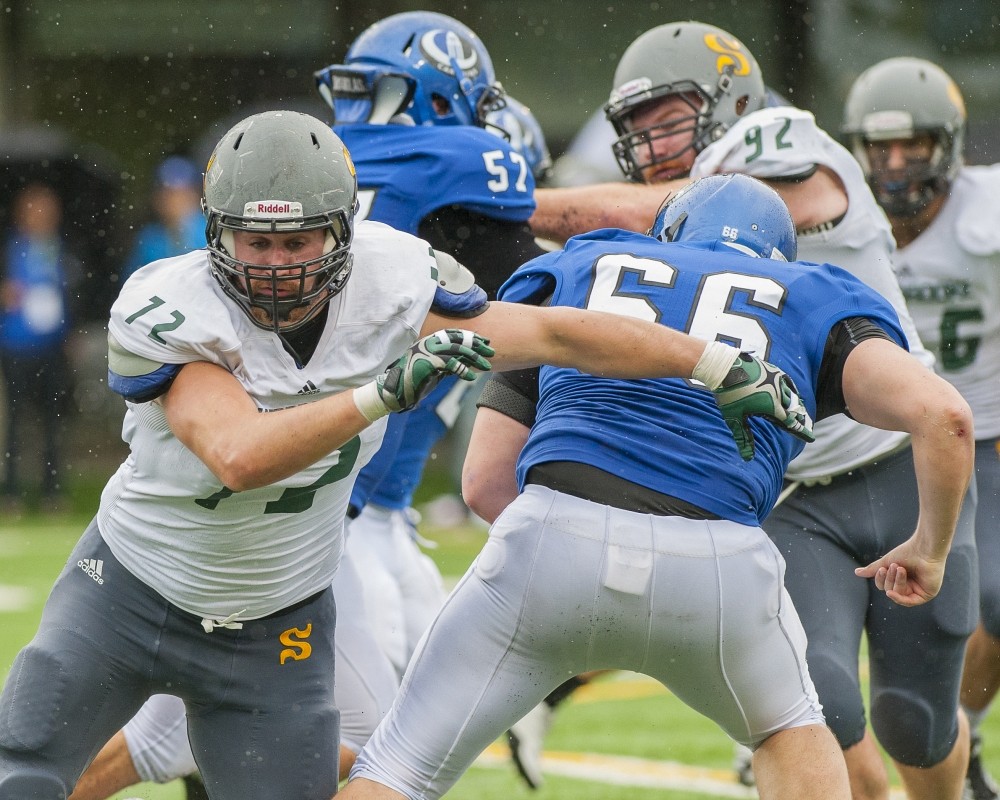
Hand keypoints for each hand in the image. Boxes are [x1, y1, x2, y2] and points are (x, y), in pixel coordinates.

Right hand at [377, 329, 493, 412]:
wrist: (395, 390)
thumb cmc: (413, 381)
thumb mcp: (433, 369)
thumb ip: (446, 363)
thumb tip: (463, 362)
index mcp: (430, 342)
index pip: (454, 334)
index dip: (471, 336)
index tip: (485, 341)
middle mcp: (429, 343)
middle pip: (459, 340)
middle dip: (477, 345)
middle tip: (492, 351)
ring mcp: (428, 352)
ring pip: (458, 350)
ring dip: (475, 358)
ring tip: (488, 366)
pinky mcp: (428, 363)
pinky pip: (451, 364)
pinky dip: (463, 370)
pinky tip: (472, 377)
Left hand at [712, 352, 814, 459]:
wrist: (724, 367)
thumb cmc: (728, 394)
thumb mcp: (734, 418)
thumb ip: (743, 438)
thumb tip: (747, 458)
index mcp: (771, 407)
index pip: (791, 423)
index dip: (801, 432)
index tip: (811, 438)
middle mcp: (779, 393)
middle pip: (795, 409)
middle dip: (801, 419)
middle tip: (806, 427)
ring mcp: (777, 380)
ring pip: (792, 395)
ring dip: (797, 405)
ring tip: (801, 413)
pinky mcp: (773, 370)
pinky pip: (787, 382)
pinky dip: (791, 390)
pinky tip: (791, 393)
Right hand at [854, 540, 946, 606]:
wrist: (924, 548)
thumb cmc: (908, 552)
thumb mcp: (886, 562)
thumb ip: (873, 569)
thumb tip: (856, 572)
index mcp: (899, 578)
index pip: (884, 586)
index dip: (880, 579)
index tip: (882, 568)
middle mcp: (909, 586)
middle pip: (890, 591)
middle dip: (890, 579)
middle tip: (894, 566)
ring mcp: (918, 591)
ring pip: (899, 596)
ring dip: (896, 582)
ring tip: (901, 569)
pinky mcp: (926, 595)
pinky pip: (909, 602)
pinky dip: (899, 598)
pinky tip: (891, 593)